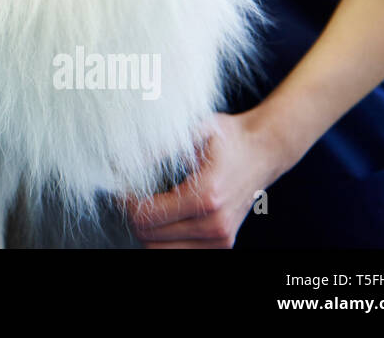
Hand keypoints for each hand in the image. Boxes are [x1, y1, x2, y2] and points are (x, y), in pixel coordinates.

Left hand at [125, 111, 286, 247]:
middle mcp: (216, 224)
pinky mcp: (223, 244)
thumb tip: (120, 162)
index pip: (147, 215)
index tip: (121, 186)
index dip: (125, 201)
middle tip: (130, 194)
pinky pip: (180, 252)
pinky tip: (165, 215)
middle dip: (133, 216)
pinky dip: (164, 238)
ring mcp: (221, 238)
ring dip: (148, 229)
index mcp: (207, 196)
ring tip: (147, 204)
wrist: (263, 151)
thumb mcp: (193, 131)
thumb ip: (157, 147)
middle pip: (149, 238)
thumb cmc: (228, 138)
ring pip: (160, 250)